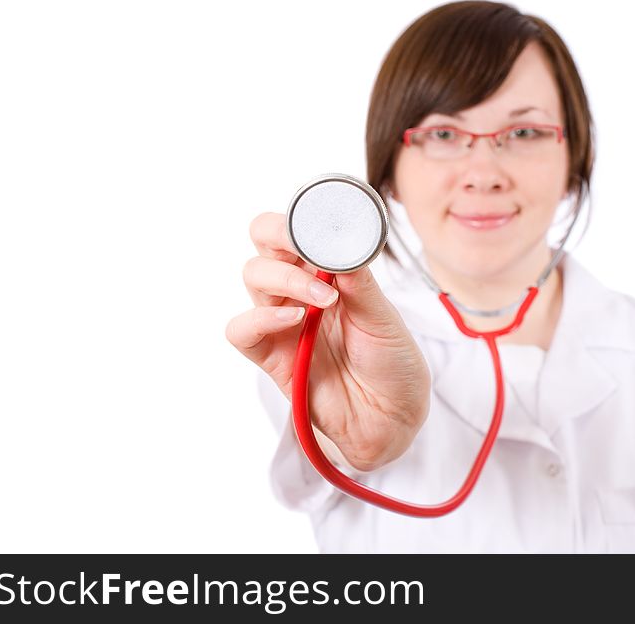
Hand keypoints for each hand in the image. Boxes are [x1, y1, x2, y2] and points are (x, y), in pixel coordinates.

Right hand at [226, 212, 430, 471]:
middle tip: (307, 249)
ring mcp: (283, 320)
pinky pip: (242, 330)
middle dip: (279, 233)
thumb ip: (359, 284)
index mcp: (330, 271)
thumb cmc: (392, 363)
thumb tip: (344, 246)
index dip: (301, 217)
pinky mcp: (271, 356)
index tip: (321, 225)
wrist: (392, 418)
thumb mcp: (385, 318)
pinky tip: (294, 322)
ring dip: (284, 279)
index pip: (299, 228)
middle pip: (264, 240)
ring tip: (323, 299)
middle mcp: (301, 289)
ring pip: (253, 276)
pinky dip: (260, 319)